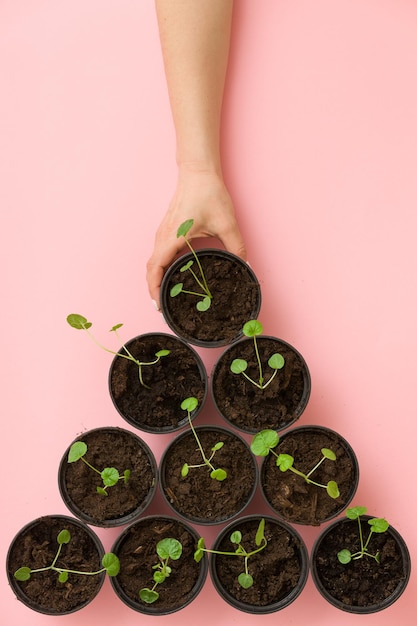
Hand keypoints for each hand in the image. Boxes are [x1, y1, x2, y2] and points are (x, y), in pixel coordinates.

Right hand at [146, 165, 245, 308]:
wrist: (198, 172)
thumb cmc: (208, 193)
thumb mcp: (227, 223)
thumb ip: (237, 248)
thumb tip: (246, 267)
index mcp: (172, 238)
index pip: (155, 269)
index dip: (154, 289)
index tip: (159, 306)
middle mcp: (162, 237)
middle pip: (151, 269)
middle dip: (154, 290)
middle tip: (164, 308)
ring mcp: (162, 233)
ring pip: (153, 262)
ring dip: (157, 279)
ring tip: (166, 297)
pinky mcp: (166, 230)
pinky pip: (158, 254)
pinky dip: (161, 268)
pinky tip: (173, 275)